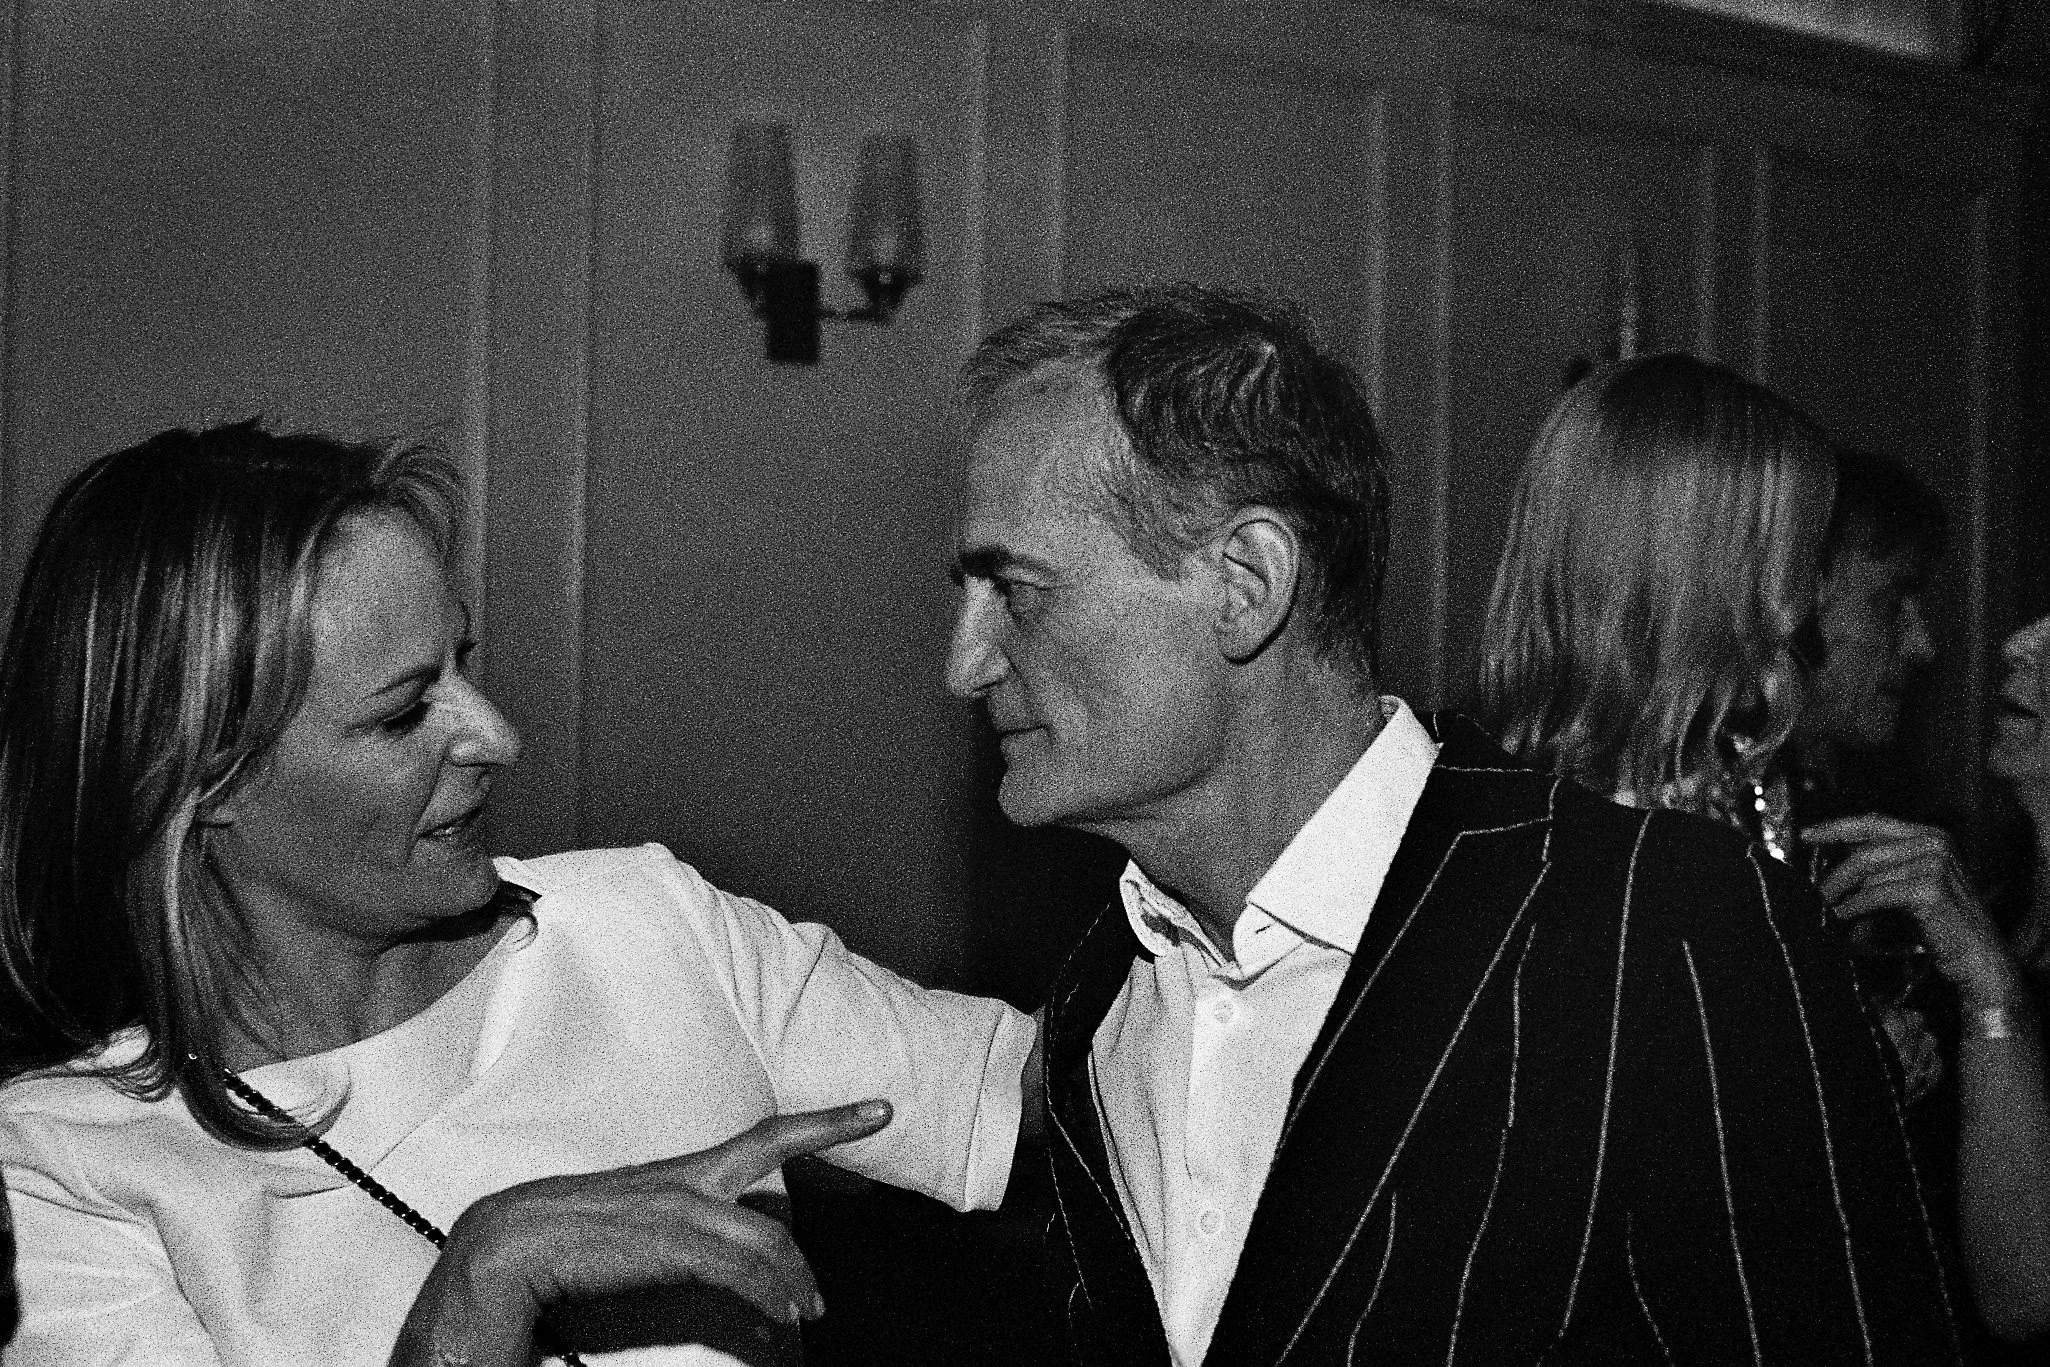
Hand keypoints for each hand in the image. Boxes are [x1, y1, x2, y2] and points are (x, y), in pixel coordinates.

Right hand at [391, 1100, 891, 1366]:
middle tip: (874, 1142)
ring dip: (793, 1277)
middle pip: (773, 1165)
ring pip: (761, 1235)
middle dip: (830, 1148)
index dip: (824, 1122)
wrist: (505, 1247)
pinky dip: (764, 1293)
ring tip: (810, 1311)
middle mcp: (685, 1181)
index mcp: (679, 1173)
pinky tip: (780, 1318)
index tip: (876, 1108)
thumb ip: (674, 1236)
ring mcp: (678, 1208)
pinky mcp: (668, 1242)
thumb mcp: (629, 1226)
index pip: (763, 1138)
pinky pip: (735, 1267)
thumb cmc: (560, 1242)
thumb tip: (708, 1261)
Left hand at [1805, 814, 2020, 1007]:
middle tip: (1808, 890)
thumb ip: (1882, 865)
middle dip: (1833, 871)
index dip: (1836, 827)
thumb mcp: (1911, 883)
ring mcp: (1935, 863)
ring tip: (1820, 907)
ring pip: (1866, 872)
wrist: (1980, 958)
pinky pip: (1874, 894)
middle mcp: (1935, 842)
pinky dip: (1852, 907)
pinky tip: (1839, 919)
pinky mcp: (1929, 889)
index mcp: (1931, 835)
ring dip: (1838, 892)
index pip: (1873, 822)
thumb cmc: (1942, 924)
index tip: (1805, 835)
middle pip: (1865, 849)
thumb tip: (1834, 852)